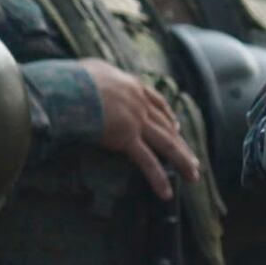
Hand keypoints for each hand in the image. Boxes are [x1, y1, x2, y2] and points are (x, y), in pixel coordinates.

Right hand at [84, 64, 201, 198]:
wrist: (71, 86)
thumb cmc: (72, 78)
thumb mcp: (92, 70)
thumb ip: (99, 76)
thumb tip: (92, 78)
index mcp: (132, 86)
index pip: (156, 102)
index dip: (169, 117)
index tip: (177, 127)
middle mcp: (140, 103)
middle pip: (167, 126)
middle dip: (182, 145)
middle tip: (194, 160)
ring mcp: (136, 121)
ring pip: (166, 144)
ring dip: (182, 162)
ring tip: (193, 177)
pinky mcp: (127, 137)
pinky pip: (147, 162)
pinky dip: (158, 178)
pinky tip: (166, 193)